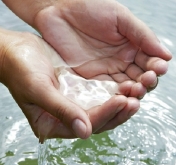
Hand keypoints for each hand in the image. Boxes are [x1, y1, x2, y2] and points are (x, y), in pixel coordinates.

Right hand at [0, 27, 139, 141]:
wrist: (16, 52)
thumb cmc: (20, 70)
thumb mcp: (38, 89)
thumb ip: (60, 110)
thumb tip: (84, 132)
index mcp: (52, 123)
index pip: (84, 125)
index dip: (104, 114)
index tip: (121, 102)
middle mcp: (64, 116)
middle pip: (96, 121)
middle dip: (117, 112)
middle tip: (134, 102)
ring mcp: (72, 104)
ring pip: (100, 109)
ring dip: (118, 103)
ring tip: (135, 94)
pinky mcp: (77, 91)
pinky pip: (98, 95)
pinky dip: (111, 92)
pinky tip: (124, 86)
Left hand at [34, 0, 171, 98]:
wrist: (59, 12)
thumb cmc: (89, 8)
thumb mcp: (120, 17)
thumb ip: (142, 36)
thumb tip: (166, 55)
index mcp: (130, 47)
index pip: (149, 63)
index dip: (155, 68)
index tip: (158, 68)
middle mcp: (120, 62)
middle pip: (138, 78)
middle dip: (145, 82)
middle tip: (147, 80)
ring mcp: (105, 71)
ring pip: (124, 87)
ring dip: (132, 91)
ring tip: (136, 89)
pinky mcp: (90, 78)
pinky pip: (106, 91)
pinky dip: (115, 96)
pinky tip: (121, 96)